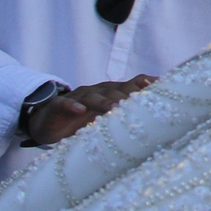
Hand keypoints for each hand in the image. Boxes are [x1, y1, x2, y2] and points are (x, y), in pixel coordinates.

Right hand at [25, 75, 155, 146]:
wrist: (49, 124)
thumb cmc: (84, 122)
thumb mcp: (107, 121)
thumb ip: (126, 118)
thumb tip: (156, 127)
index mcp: (111, 93)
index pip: (131, 84)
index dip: (145, 83)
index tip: (161, 85)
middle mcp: (97, 91)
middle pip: (115, 90)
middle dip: (128, 94)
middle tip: (140, 102)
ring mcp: (77, 98)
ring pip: (93, 96)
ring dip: (104, 101)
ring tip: (114, 108)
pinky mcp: (58, 106)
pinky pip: (65, 103)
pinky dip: (72, 105)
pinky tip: (80, 110)